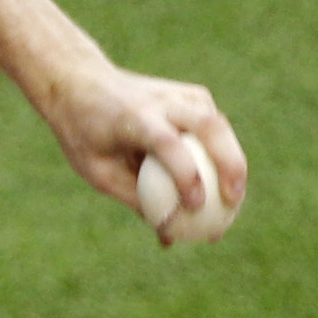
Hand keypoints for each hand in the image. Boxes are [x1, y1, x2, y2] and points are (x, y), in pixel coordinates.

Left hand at [42, 61, 248, 229]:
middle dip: (229, 165)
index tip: (196, 206)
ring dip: (233, 161)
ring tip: (235, 198)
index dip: (186, 175)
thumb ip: (133, 196)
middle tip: (233, 202)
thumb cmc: (85, 135)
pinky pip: (215, 126)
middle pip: (209, 126)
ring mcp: (181, 93)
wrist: (82, 84)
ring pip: (219, 125)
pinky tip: (223, 181)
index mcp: (134, 117)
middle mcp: (162, 100)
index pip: (167, 144)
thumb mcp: (97, 171)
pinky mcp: (193, 95)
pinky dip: (223, 153)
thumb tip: (169, 233)